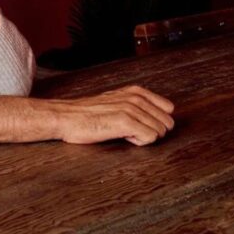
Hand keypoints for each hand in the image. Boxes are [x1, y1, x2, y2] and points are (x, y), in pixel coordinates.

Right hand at [51, 85, 174, 145]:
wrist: (65, 117)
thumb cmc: (87, 114)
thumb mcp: (115, 101)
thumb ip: (135, 105)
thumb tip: (156, 118)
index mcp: (135, 91)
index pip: (168, 108)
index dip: (156, 120)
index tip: (140, 124)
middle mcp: (135, 98)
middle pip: (167, 122)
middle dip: (152, 130)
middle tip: (131, 130)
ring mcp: (131, 109)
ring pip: (160, 131)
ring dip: (144, 137)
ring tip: (124, 133)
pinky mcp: (125, 122)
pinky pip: (150, 138)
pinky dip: (139, 142)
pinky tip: (122, 137)